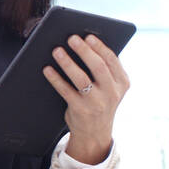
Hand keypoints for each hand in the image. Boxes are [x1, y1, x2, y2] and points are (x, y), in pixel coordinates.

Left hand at [42, 34, 130, 162]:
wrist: (95, 132)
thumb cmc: (100, 101)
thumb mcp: (111, 87)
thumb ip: (105, 69)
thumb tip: (84, 43)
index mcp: (121, 83)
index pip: (112, 60)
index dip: (99, 47)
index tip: (88, 36)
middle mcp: (111, 93)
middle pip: (98, 67)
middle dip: (84, 51)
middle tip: (71, 38)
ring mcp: (96, 103)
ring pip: (81, 79)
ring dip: (67, 63)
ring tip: (57, 50)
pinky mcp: (80, 110)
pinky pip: (66, 91)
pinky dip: (55, 79)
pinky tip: (47, 69)